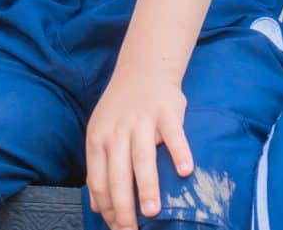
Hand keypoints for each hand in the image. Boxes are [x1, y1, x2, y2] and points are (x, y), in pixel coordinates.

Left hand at [85, 68, 192, 229]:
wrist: (144, 69)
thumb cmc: (122, 108)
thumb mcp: (101, 133)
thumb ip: (99, 167)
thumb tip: (97, 205)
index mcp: (98, 139)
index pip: (98, 180)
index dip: (106, 206)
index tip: (117, 227)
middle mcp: (117, 131)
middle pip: (118, 175)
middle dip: (123, 207)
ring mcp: (142, 121)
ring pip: (142, 158)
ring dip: (147, 187)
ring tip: (152, 212)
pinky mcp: (167, 112)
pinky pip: (174, 135)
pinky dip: (180, 153)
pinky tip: (186, 171)